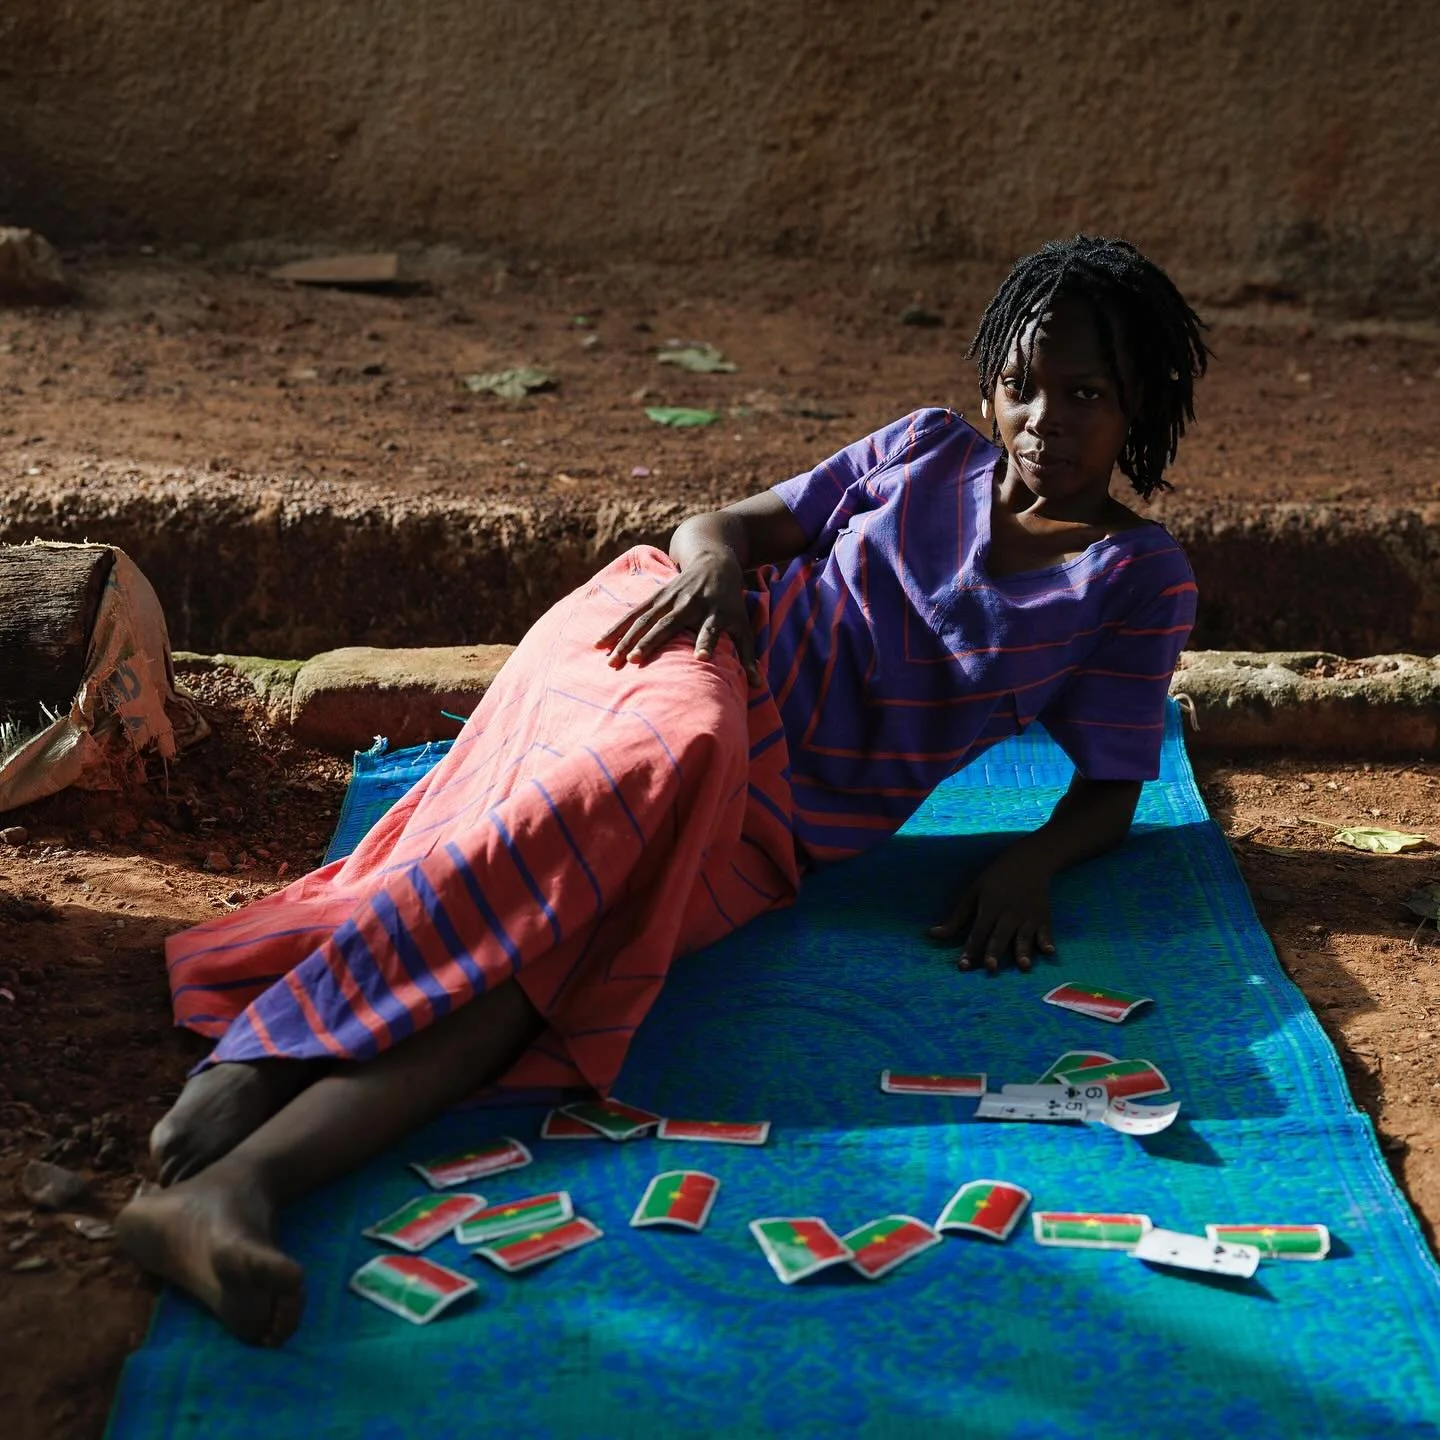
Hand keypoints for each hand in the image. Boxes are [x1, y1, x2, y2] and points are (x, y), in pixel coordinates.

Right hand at [597, 550, 761, 684]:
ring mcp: (669, 598)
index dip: (706, 642)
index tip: (701, 657)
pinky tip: (600, 642)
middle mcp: (690, 604)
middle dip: (650, 642)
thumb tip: (759, 685)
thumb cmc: (730, 601)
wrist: (714, 560)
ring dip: (627, 638)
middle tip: (634, 661)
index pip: (711, 630)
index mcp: (714, 613)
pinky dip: (616, 627)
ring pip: (644, 619)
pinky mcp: (655, 595)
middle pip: (668, 625)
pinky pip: (633, 613)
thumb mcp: (743, 624)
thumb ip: (748, 655)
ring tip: (611, 659)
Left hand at [928, 850, 1056, 973]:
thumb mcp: (972, 893)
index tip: (963, 966)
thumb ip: (956, 917)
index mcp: (989, 908)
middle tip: (990, 968)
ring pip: (1024, 937)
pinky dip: (1047, 940)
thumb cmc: (995, 878)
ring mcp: (1027, 916)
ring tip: (1023, 966)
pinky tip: (1049, 952)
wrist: (1028, 861)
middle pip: (1000, 937)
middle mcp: (1008, 914)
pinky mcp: (1043, 916)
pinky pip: (1045, 931)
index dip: (970, 950)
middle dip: (995, 952)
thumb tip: (932, 934)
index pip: (977, 932)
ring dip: (1023, 951)